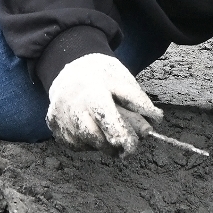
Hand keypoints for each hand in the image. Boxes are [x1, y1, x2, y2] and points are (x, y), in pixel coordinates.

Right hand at [46, 53, 161, 155]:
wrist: (69, 67)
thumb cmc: (100, 74)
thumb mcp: (122, 79)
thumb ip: (137, 100)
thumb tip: (155, 119)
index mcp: (92, 94)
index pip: (108, 122)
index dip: (123, 137)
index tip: (134, 144)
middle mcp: (73, 110)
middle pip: (98, 140)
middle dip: (115, 143)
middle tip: (127, 140)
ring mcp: (62, 122)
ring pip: (89, 146)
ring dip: (104, 142)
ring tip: (108, 126)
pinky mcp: (56, 130)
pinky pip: (78, 146)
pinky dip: (90, 141)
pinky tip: (92, 125)